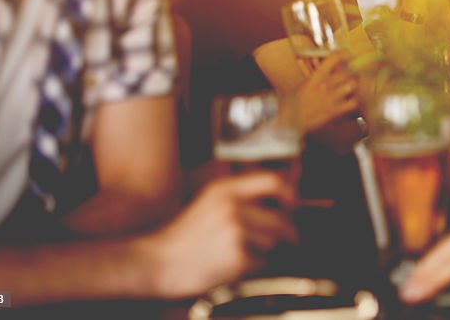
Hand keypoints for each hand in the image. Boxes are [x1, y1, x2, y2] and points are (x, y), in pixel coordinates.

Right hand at [146, 172, 296, 297]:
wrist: (156, 262)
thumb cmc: (183, 236)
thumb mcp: (208, 201)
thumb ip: (239, 195)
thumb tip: (280, 198)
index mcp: (225, 189)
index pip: (273, 182)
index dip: (290, 194)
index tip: (292, 206)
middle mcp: (232, 206)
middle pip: (281, 219)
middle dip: (287, 234)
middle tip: (287, 240)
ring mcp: (235, 231)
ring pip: (273, 242)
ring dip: (265, 251)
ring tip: (242, 252)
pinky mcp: (236, 256)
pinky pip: (262, 263)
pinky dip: (254, 267)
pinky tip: (234, 265)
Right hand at [296, 52, 359, 131]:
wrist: (289, 124)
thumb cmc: (290, 105)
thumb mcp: (298, 86)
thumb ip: (307, 75)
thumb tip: (304, 63)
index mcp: (314, 78)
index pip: (332, 59)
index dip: (342, 54)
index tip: (347, 54)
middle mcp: (324, 86)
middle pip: (346, 72)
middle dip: (350, 71)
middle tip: (352, 72)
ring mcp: (330, 99)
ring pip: (351, 85)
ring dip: (353, 85)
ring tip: (352, 86)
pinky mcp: (334, 112)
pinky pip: (352, 103)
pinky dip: (354, 101)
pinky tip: (351, 101)